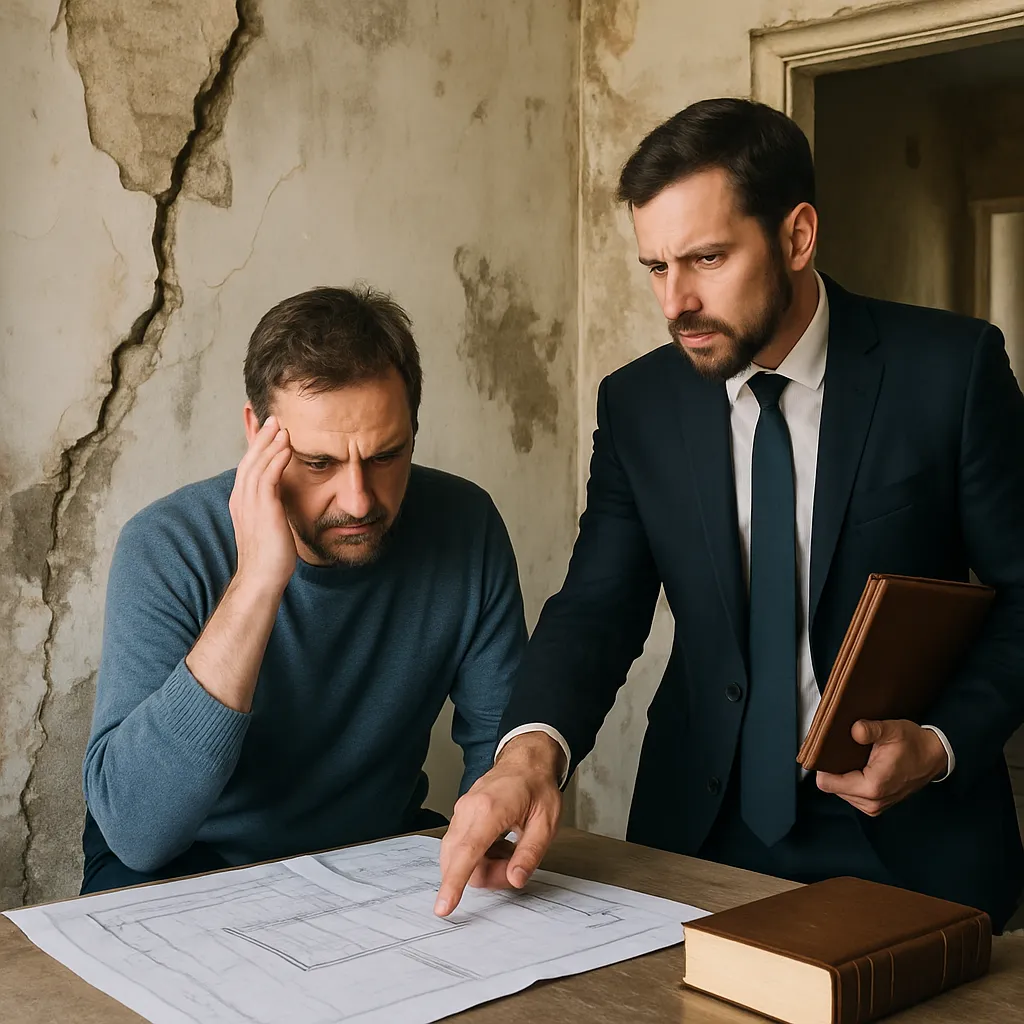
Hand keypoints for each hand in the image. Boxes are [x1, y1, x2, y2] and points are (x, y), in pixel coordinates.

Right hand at [229, 415, 295, 595]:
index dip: (257, 448)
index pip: (247, 468)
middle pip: (249, 460)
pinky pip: (268, 477)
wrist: (262, 578)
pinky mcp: (263, 509)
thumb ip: (271, 508)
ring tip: (282, 427)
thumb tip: (280, 500)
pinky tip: (286, 447)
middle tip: (273, 419)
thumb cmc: (269, 557)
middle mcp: (242, 500)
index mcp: (241, 503)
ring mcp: (250, 504)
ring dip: (270, 444)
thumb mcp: (269, 526)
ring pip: (257, 465)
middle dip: (261, 438)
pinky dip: (276, 459)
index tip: (268, 431)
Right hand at [434, 733, 563, 916]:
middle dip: (485, 875)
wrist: (526, 760)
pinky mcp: (460, 815)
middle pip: (459, 861)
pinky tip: (500, 846)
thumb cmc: (537, 787)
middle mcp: (468, 810)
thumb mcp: (546, 822)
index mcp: (489, 810)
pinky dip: (478, 856)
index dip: (454, 883)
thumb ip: (530, 853)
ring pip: (458, 856)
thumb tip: (515, 880)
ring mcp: (461, 811)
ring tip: (511, 852)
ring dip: (483, 865)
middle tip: (515, 867)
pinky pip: (461, 846)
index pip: (466, 854)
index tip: (443, 907)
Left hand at [816, 719, 947, 815]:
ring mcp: (874, 807)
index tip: (826, 751)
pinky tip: (859, 766)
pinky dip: (851, 780)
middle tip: (842, 751)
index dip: (823, 765)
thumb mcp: (892, 730)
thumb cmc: (914, 743)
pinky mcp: (876, 805)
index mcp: (872, 787)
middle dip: (834, 769)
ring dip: (843, 775)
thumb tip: (854, 730)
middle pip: (831, 786)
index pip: (826, 783)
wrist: (934, 757)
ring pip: (840, 791)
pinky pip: (851, 793)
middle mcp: (871, 802)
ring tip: (854, 758)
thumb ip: (871, 730)